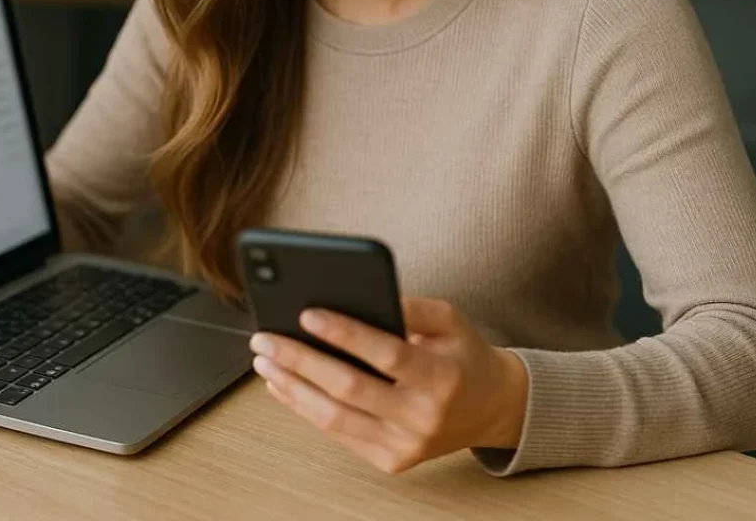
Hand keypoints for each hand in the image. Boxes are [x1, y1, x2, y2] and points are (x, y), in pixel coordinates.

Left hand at [248, 296, 528, 473]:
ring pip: (335, 418)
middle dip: (300, 360)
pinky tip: (282, 385)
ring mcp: (405, 445)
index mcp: (441, 376)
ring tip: (264, 360)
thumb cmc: (462, 354)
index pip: (386, 353)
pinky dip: (304, 408)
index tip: (307, 313)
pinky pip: (338, 433)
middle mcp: (423, 416)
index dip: (345, 334)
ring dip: (292, 387)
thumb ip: (407, 305)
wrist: (491, 408)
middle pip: (349, 388)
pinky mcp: (390, 461)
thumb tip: (355, 294)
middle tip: (266, 337)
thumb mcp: (448, 318)